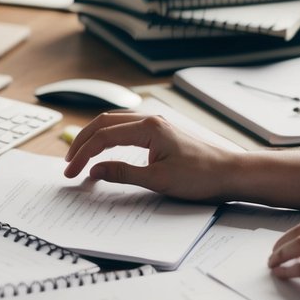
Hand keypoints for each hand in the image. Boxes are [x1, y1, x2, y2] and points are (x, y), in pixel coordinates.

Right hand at [62, 112, 238, 202]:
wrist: (231, 174)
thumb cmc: (201, 176)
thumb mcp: (158, 180)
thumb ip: (122, 173)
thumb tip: (94, 171)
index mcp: (148, 128)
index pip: (103, 137)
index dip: (83, 154)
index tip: (71, 172)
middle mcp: (150, 120)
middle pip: (104, 123)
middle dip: (82, 142)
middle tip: (69, 163)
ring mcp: (156, 124)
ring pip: (114, 123)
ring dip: (94, 137)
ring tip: (81, 156)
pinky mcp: (160, 133)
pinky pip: (126, 129)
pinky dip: (109, 138)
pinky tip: (105, 149)